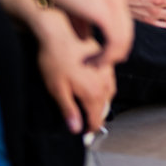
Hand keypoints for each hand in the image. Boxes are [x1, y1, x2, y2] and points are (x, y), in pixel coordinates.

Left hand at [32, 10, 116, 134]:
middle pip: (105, 109)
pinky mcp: (105, 60)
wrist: (60, 31)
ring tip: (91, 107)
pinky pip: (110, 81)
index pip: (96, 120)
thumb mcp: (57, 89)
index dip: (89, 130)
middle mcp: (104, 83)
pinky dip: (104, 89)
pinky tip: (95, 86)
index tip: (82, 134)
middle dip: (96, 117)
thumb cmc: (55, 59)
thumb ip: (69, 110)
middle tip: (86, 123)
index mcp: (93, 94)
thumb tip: (76, 128)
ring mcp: (107, 71)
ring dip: (102, 103)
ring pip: (109, 94)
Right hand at [49, 0, 134, 66]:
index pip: (124, 25)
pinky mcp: (106, 12)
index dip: (114, 44)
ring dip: (108, 58)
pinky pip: (114, 42)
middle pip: (127, 34)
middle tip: (97, 65)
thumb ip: (83, 21)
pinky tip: (90, 61)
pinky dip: (105, 56)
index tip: (99, 56)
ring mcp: (114, 4)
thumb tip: (84, 38)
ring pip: (123, 41)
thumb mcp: (75, 6)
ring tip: (91, 65)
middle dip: (114, 54)